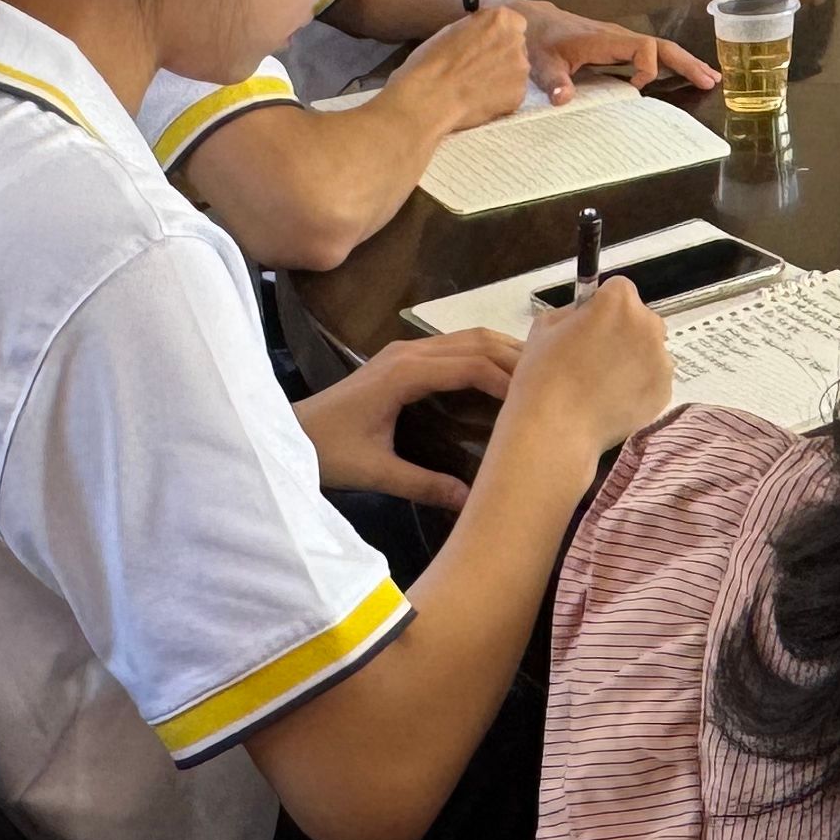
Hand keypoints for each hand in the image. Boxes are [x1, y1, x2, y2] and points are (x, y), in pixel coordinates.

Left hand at [293, 328, 520, 506]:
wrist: (288, 435)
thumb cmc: (329, 452)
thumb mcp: (377, 472)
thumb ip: (425, 485)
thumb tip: (473, 502)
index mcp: (404, 374)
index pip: (469, 365)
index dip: (506, 378)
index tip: (535, 401)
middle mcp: (408, 352)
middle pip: (474, 341)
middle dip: (514, 356)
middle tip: (551, 380)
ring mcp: (404, 351)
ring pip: (465, 337)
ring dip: (501, 350)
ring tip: (536, 374)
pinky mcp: (401, 358)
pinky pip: (453, 346)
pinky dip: (482, 354)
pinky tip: (499, 374)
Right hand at [386, 3, 529, 133]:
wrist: (428, 98)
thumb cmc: (430, 63)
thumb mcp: (453, 30)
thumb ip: (478, 29)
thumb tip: (484, 35)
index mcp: (500, 18)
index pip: (514, 23)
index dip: (499, 36)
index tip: (486, 46)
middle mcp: (516, 40)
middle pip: (517, 46)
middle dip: (503, 56)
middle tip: (479, 69)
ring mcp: (521, 68)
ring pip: (516, 71)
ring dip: (503, 77)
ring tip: (476, 87)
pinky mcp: (519, 94)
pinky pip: (513, 93)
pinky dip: (501, 97)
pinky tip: (479, 100)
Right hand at [503, 279, 675, 467]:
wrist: (555, 428)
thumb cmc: (543, 376)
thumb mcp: (545, 326)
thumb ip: (573, 311)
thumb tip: (586, 313)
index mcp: (618, 302)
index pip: (619, 290)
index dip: (603, 307)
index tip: (591, 324)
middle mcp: (647, 325)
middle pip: (640, 319)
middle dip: (623, 331)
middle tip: (595, 356)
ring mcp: (660, 359)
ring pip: (649, 350)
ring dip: (632, 359)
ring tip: (602, 383)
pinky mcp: (665, 390)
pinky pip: (653, 379)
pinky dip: (638, 387)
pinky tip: (612, 400)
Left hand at [521, 1, 716, 99]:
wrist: (532, 20)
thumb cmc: (538, 41)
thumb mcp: (541, 62)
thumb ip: (554, 80)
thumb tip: (564, 100)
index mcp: (604, 39)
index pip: (643, 46)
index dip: (649, 66)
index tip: (638, 88)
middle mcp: (618, 37)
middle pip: (662, 45)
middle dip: (686, 62)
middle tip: (710, 80)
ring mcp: (620, 40)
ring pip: (660, 48)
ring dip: (684, 62)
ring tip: (708, 78)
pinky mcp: (618, 46)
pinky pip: (651, 52)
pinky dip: (671, 62)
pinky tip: (683, 74)